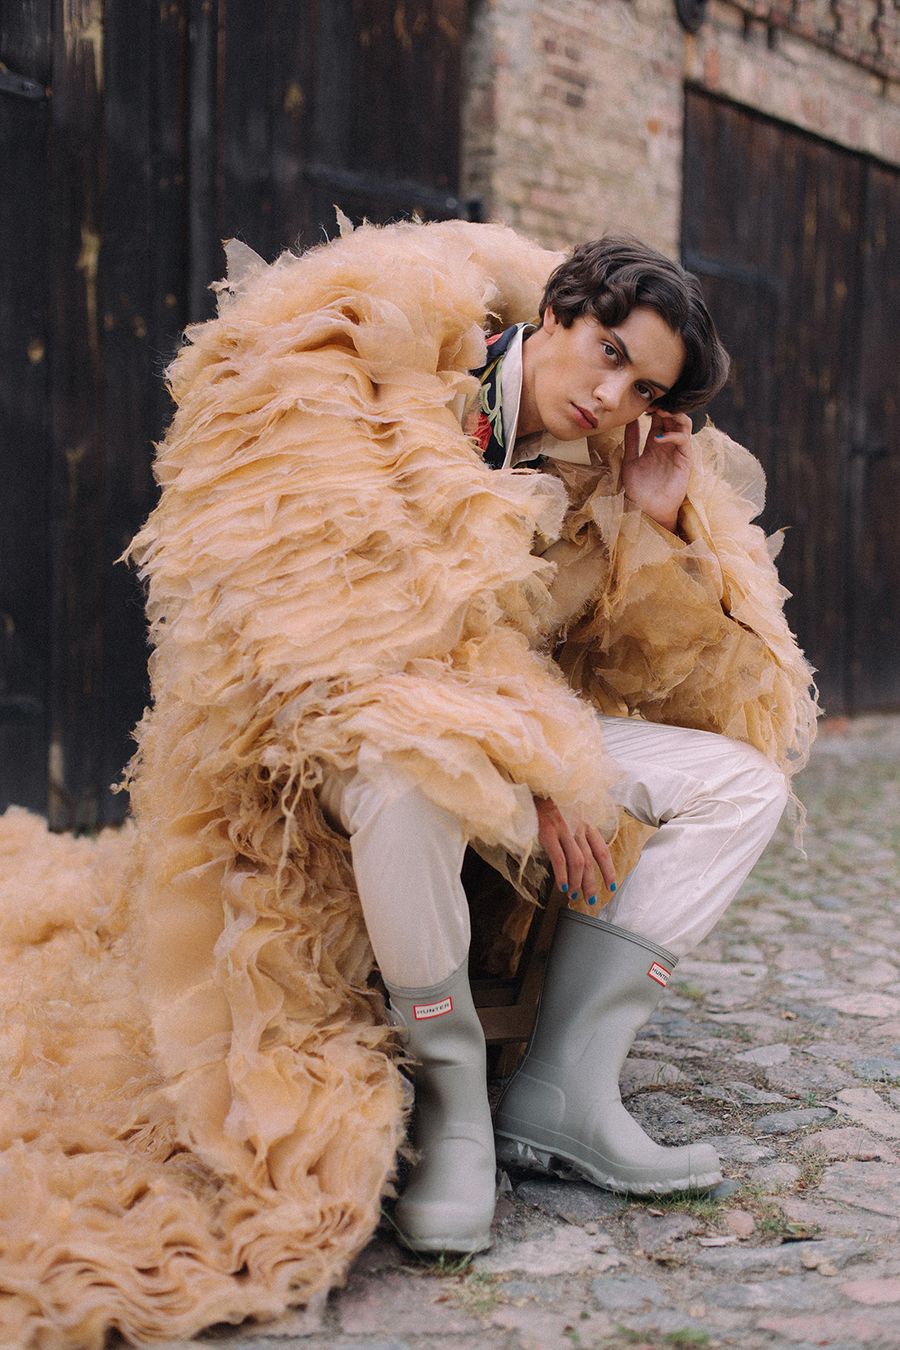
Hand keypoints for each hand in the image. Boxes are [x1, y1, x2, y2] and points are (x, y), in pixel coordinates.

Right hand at [535, 797, 616, 901]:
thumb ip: (572, 831)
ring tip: (575, 896)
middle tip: (591, 899)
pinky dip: (563, 875)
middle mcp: (578, 826)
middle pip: (591, 860)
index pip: (602, 850)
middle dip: (593, 882)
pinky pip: (559, 858)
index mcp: (584, 823)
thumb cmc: (546, 800)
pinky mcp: (548, 832)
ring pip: (578, 861)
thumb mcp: (566, 814)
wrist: (534, 782)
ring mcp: (564, 829)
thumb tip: (573, 855)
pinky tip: (563, 886)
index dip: (608, 869)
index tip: (611, 886)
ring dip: (579, 882)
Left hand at [622, 410, 692, 532]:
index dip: (653, 407)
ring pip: (684, 424)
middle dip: (664, 406)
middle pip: (672, 416)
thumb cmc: (638, 489)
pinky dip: (673, 435)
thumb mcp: (629, 461)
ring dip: (673, 415)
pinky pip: (685, 441)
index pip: (659, 418)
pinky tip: (658, 438)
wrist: (646, 510)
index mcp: (655, 443)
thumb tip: (629, 419)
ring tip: (659, 412)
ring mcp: (678, 451)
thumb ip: (631, 441)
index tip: (642, 401)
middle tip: (651, 401)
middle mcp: (668, 445)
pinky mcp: (685, 461)